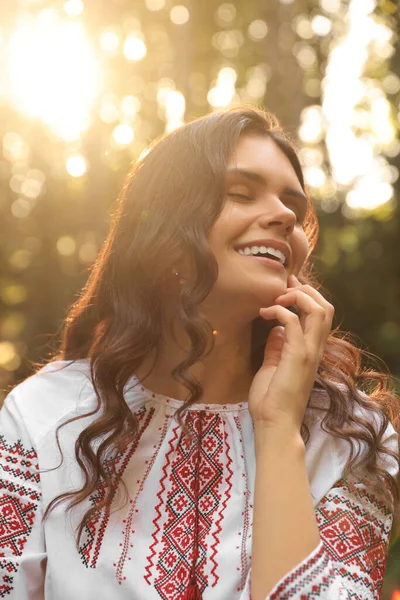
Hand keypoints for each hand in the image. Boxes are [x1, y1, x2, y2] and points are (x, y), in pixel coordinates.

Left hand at [248, 274, 333, 432]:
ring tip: (277, 297)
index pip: (320, 315)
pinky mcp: (297, 356)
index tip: (286, 288)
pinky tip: (265, 313)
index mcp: (311, 350)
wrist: (274, 424)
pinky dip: (279, 310)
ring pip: (319, 310)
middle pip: (325, 307)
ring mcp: (308, 352)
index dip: (307, 296)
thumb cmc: (271, 400)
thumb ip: (276, 347)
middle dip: (306, 290)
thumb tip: (275, 330)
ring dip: (298, 296)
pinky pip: (292, 322)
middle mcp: (315, 349)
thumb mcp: (272, 366)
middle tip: (284, 285)